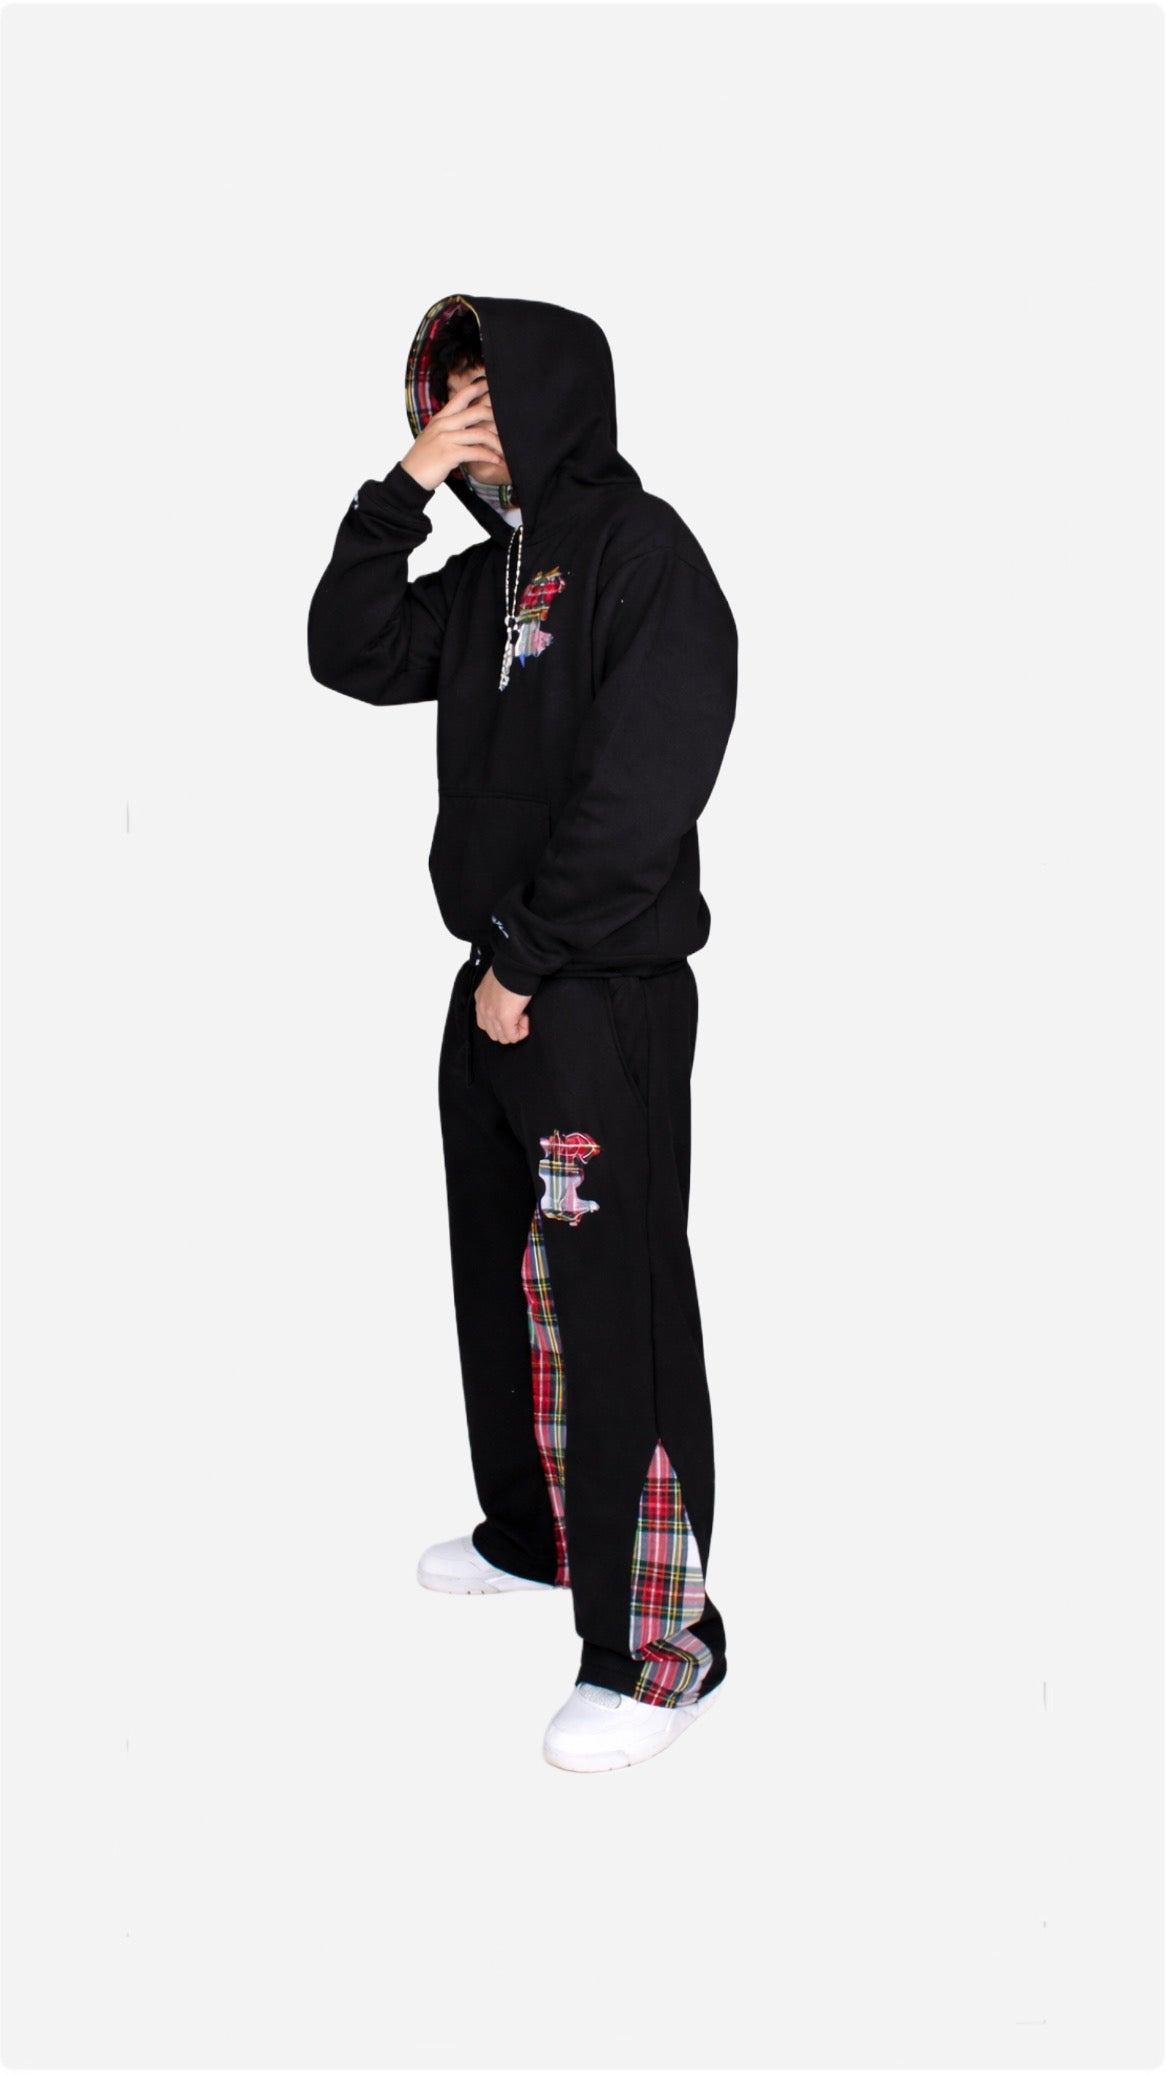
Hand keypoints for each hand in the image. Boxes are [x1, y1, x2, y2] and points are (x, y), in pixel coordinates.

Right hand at [400, 375, 504, 491]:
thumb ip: (450, 427)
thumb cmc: (424, 458)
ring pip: (480, 434)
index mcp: (441, 418)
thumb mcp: (435, 436)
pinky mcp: (449, 454)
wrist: (410, 477)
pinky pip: (476, 452)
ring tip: (504, 449)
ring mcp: (446, 438)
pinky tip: (496, 460)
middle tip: (510, 422)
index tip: (492, 384)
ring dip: (496, 442)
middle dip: (496, 416)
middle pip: (477, 411)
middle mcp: (444, 424)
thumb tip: (469, 423)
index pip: (462, 396)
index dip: (479, 388)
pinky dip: (489, 456)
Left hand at [474, 966, 531, 1042]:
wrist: (516, 965)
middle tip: (519, 1013)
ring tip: (523, 1014)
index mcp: (480, 998)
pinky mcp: (504, 1018)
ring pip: (503, 1037)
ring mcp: (492, 1015)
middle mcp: (483, 1008)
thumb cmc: (511, 969)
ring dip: (515, 1029)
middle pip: (493, 1033)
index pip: (485, 1023)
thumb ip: (497, 993)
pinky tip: (526, 1017)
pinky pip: (513, 1037)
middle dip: (508, 1028)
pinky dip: (521, 1031)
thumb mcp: (497, 981)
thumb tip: (508, 1001)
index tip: (512, 1009)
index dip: (501, 1021)